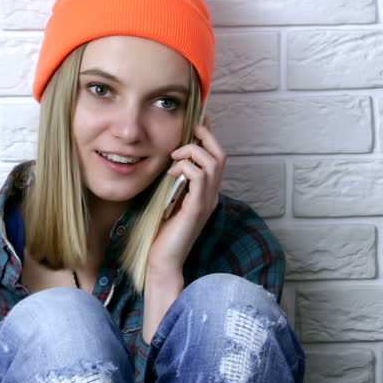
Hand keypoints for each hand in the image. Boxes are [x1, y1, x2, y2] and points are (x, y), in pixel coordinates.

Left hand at [147, 116, 226, 277]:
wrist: (163, 261)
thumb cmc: (161, 232)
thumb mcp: (167, 199)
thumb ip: (173, 181)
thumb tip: (168, 160)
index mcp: (206, 192)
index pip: (216, 157)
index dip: (209, 137)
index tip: (196, 122)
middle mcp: (211, 195)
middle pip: (221, 155)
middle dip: (206, 136)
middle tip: (189, 130)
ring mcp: (207, 202)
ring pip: (212, 162)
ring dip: (192, 152)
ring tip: (174, 157)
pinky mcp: (197, 208)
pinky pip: (199, 177)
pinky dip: (185, 168)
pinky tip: (170, 174)